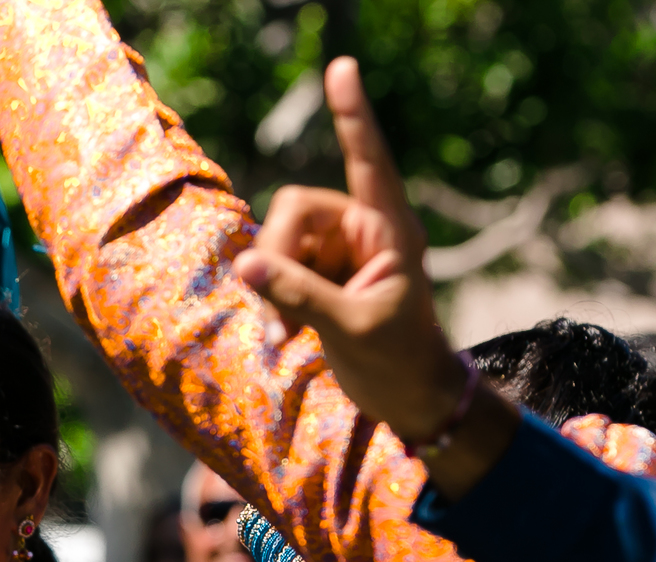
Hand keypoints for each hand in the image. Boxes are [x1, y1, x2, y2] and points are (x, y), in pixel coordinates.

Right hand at [228, 57, 511, 487]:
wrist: (408, 399)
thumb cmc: (399, 361)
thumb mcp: (350, 326)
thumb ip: (298, 294)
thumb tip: (247, 265)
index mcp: (389, 229)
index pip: (368, 160)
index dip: (352, 116)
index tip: (341, 68)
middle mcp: (362, 231)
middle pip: (295, 211)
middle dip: (277, 256)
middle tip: (278, 313)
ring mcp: (337, 254)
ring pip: (278, 241)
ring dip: (273, 286)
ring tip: (285, 335)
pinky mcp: (317, 278)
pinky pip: (276, 270)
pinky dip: (273, 301)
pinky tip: (285, 335)